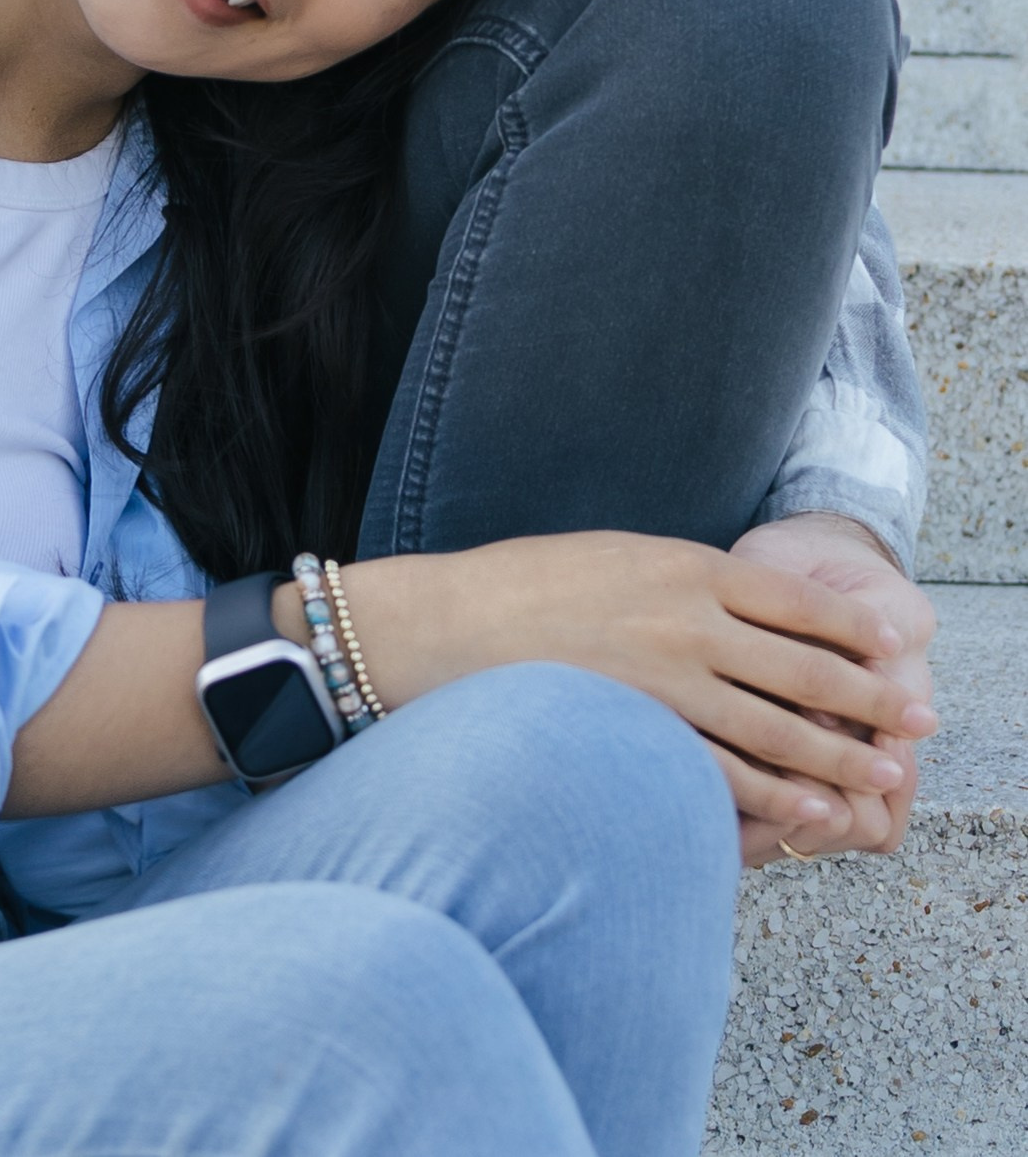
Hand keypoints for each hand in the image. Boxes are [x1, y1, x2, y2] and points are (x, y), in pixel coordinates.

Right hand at [342, 531, 936, 850]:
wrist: (446, 625)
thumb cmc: (526, 586)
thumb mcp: (616, 557)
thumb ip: (682, 580)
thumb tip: (741, 601)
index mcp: (683, 566)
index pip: (795, 598)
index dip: (854, 626)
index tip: (896, 644)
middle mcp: (686, 620)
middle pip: (803, 666)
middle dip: (870, 696)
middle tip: (920, 719)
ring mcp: (664, 682)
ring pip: (776, 726)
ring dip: (839, 755)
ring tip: (886, 776)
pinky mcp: (639, 733)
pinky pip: (723, 771)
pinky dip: (775, 794)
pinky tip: (811, 810)